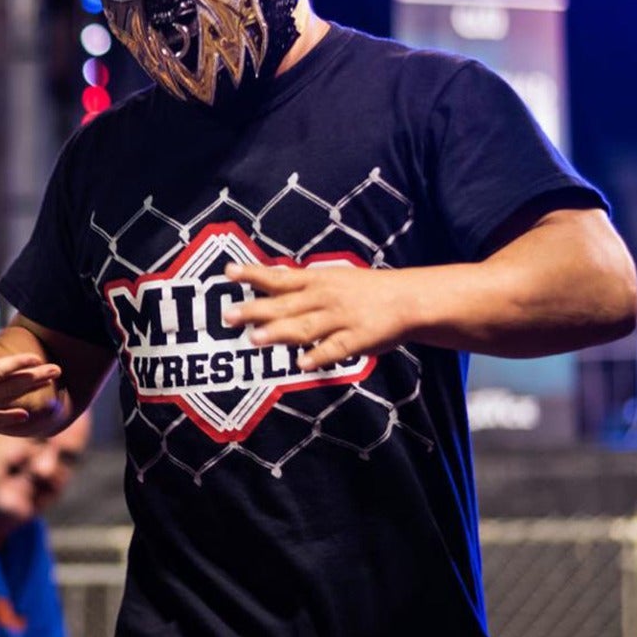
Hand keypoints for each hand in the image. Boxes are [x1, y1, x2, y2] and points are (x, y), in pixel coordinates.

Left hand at [223, 261, 417, 370]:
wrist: (409, 299)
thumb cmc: (366, 291)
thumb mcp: (332, 278)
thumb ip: (302, 286)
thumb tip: (268, 285)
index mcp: (317, 280)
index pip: (280, 277)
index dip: (253, 274)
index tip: (227, 272)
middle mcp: (325, 297)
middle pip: (285, 304)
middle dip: (256, 310)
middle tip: (229, 315)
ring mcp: (341, 318)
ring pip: (305, 326)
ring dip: (279, 332)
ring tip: (254, 339)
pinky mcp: (358, 339)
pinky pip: (335, 348)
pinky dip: (318, 355)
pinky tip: (301, 364)